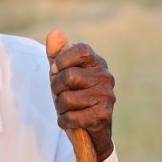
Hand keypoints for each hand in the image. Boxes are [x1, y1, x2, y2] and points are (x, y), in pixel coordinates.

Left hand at [46, 30, 115, 161]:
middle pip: (68, 76)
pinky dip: (64, 121)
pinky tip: (72, 120)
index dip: (62, 61)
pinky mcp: (103, 117)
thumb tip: (54, 32)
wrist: (88, 129)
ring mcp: (107, 97)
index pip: (81, 50)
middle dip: (56, 89)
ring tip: (68, 108)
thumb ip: (56, 54)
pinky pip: (70, 117)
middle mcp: (106, 77)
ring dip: (60, 107)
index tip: (57, 71)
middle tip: (61, 95)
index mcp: (97, 63)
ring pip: (66, 98)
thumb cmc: (73, 96)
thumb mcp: (61, 73)